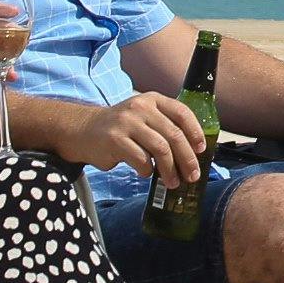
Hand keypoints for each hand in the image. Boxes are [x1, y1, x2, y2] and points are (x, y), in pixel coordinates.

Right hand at [52, 91, 207, 182]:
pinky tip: (146, 173)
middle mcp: (141, 107)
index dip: (195, 132)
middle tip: (192, 175)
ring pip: (160, 148)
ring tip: (173, 182)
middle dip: (187, 158)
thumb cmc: (120, 129)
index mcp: (153, 100)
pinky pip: (140, 159)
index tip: (201, 149)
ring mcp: (127, 122)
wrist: (82, 130)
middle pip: (174, 134)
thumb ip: (163, 127)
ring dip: (170, 169)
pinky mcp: (115, 139)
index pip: (182, 112)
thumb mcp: (142, 118)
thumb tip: (192, 153)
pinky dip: (147, 169)